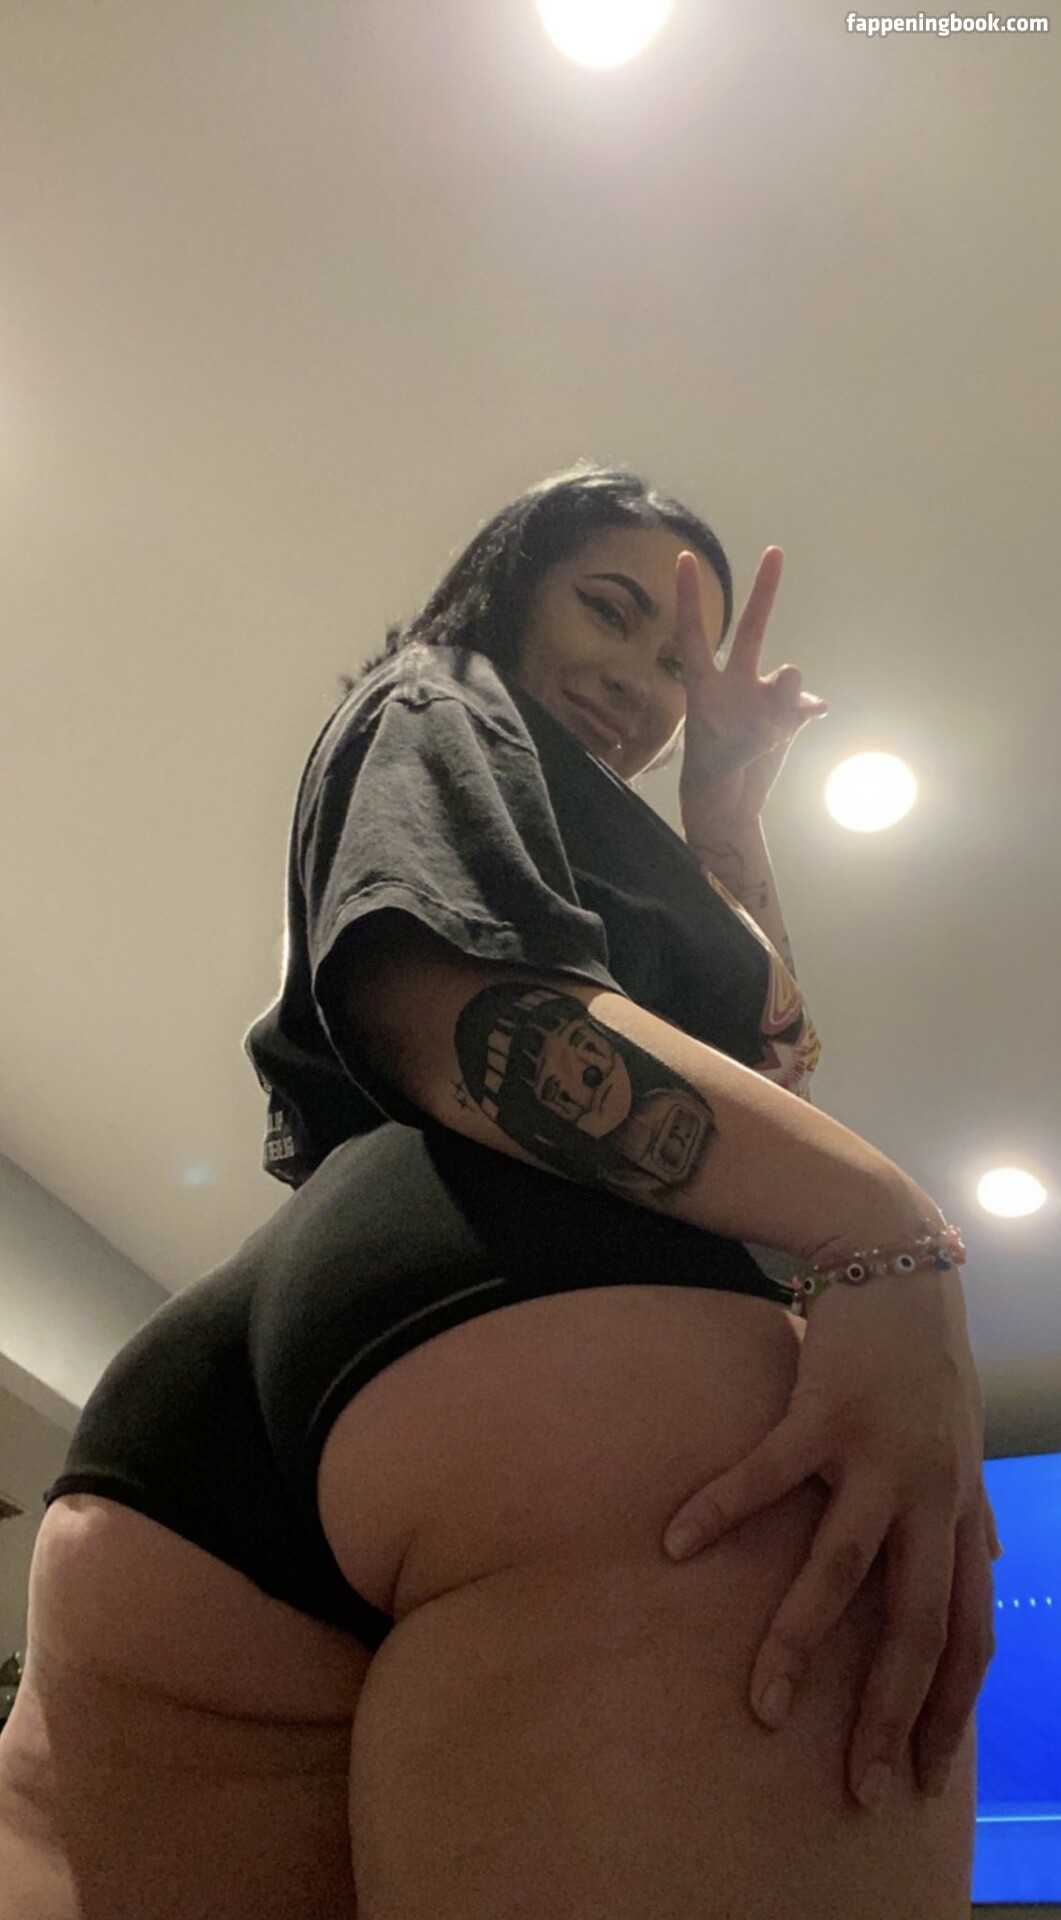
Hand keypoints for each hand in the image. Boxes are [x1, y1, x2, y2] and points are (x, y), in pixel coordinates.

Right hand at [661, 1267, 999, 1808]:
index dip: (948, 1707)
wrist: (899, 1261)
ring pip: (843, 1571)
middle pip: (916, 1626)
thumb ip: (971, 1506)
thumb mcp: (965, 1438)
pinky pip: (767, 1477)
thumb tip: (990, 1558)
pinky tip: (676, 1543)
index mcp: (960, 1510)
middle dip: (887, 1713)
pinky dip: (720, 1511)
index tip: (920, 1771)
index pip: (970, 1632)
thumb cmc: (925, 1356)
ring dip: (801, 1644)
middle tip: (856, 1783)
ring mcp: (877, 1456)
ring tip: (762, 1705)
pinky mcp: (823, 1413)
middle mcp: (929, 1495)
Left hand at [677, 547, 827, 826]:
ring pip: (783, 680)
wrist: (727, 804)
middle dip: (765, 592)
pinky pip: (801, 706)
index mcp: (705, 687)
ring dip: (787, 692)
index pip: (693, 634)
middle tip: (775, 552)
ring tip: (787, 714)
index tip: (685, 557)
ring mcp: (761, 700)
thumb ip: (765, 707)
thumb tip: (792, 671)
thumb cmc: (712, 772)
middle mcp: (734, 684)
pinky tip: (815, 710)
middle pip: (752, 631)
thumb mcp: (730, 743)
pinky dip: (806, 707)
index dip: (689, 598)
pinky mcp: (785, 719)